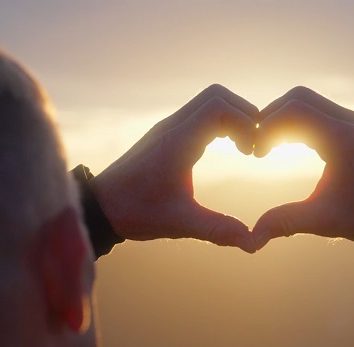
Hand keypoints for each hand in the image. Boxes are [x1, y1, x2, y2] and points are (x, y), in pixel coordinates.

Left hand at [91, 85, 259, 252]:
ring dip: (233, 118)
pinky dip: (220, 123)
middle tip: (254, 147)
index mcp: (177, 142)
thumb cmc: (135, 213)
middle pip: (218, 96)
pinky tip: (227, 150)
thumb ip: (217, 230)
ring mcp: (168, 128)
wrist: (98, 206)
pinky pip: (200, 114)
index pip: (219, 107)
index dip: (246, 122)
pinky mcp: (166, 135)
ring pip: (209, 102)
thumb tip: (253, 242)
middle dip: (245, 115)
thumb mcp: (179, 223)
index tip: (254, 152)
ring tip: (244, 149)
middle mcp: (172, 127)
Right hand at [252, 87, 353, 248]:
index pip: (294, 111)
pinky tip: (288, 146)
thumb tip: (253, 238)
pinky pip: (320, 112)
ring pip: (309, 102)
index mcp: (342, 138)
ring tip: (269, 147)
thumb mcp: (325, 220)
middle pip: (299, 98)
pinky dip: (299, 122)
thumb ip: (286, 221)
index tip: (256, 153)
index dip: (267, 127)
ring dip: (285, 119)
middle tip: (257, 146)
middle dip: (272, 117)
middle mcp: (350, 122)